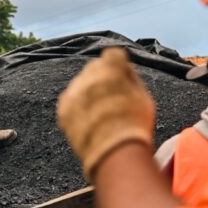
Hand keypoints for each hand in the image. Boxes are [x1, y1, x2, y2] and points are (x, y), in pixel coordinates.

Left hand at [56, 48, 155, 179]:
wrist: (114, 153)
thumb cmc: (135, 125)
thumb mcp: (144, 97)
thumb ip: (131, 78)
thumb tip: (123, 69)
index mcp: (112, 66)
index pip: (113, 54)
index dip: (119, 66)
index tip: (123, 78)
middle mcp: (89, 73)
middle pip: (94, 68)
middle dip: (102, 78)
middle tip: (112, 98)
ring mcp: (74, 90)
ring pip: (81, 85)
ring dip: (89, 93)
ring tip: (101, 114)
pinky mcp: (63, 108)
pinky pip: (70, 101)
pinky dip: (78, 108)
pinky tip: (89, 120)